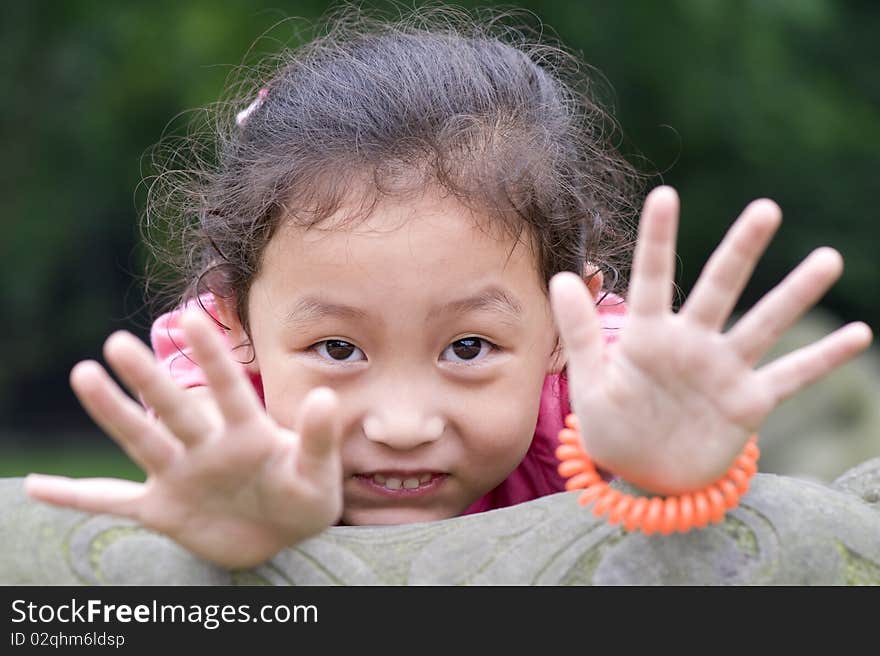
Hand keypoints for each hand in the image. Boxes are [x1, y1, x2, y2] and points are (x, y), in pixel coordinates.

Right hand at [25, 309, 342, 567]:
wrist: (281, 536)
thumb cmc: (305, 498)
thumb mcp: (320, 474)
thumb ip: (319, 438)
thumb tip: (325, 396)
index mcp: (249, 434)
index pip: (229, 389)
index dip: (214, 358)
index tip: (195, 320)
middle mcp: (208, 446)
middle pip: (175, 409)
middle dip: (149, 380)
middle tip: (119, 343)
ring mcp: (181, 475)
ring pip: (141, 440)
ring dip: (113, 412)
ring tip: (84, 374)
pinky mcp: (162, 509)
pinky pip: (111, 502)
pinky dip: (76, 497)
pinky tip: (35, 487)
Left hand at [550, 186, 872, 494]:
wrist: (646, 478)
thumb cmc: (613, 429)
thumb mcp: (590, 386)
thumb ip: (581, 333)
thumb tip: (562, 277)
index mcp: (647, 337)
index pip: (653, 279)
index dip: (658, 239)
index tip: (665, 194)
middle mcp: (690, 344)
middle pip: (720, 289)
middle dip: (741, 251)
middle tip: (766, 209)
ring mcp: (723, 371)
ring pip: (764, 324)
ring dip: (794, 295)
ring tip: (828, 260)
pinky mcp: (748, 403)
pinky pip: (791, 376)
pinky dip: (823, 359)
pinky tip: (858, 334)